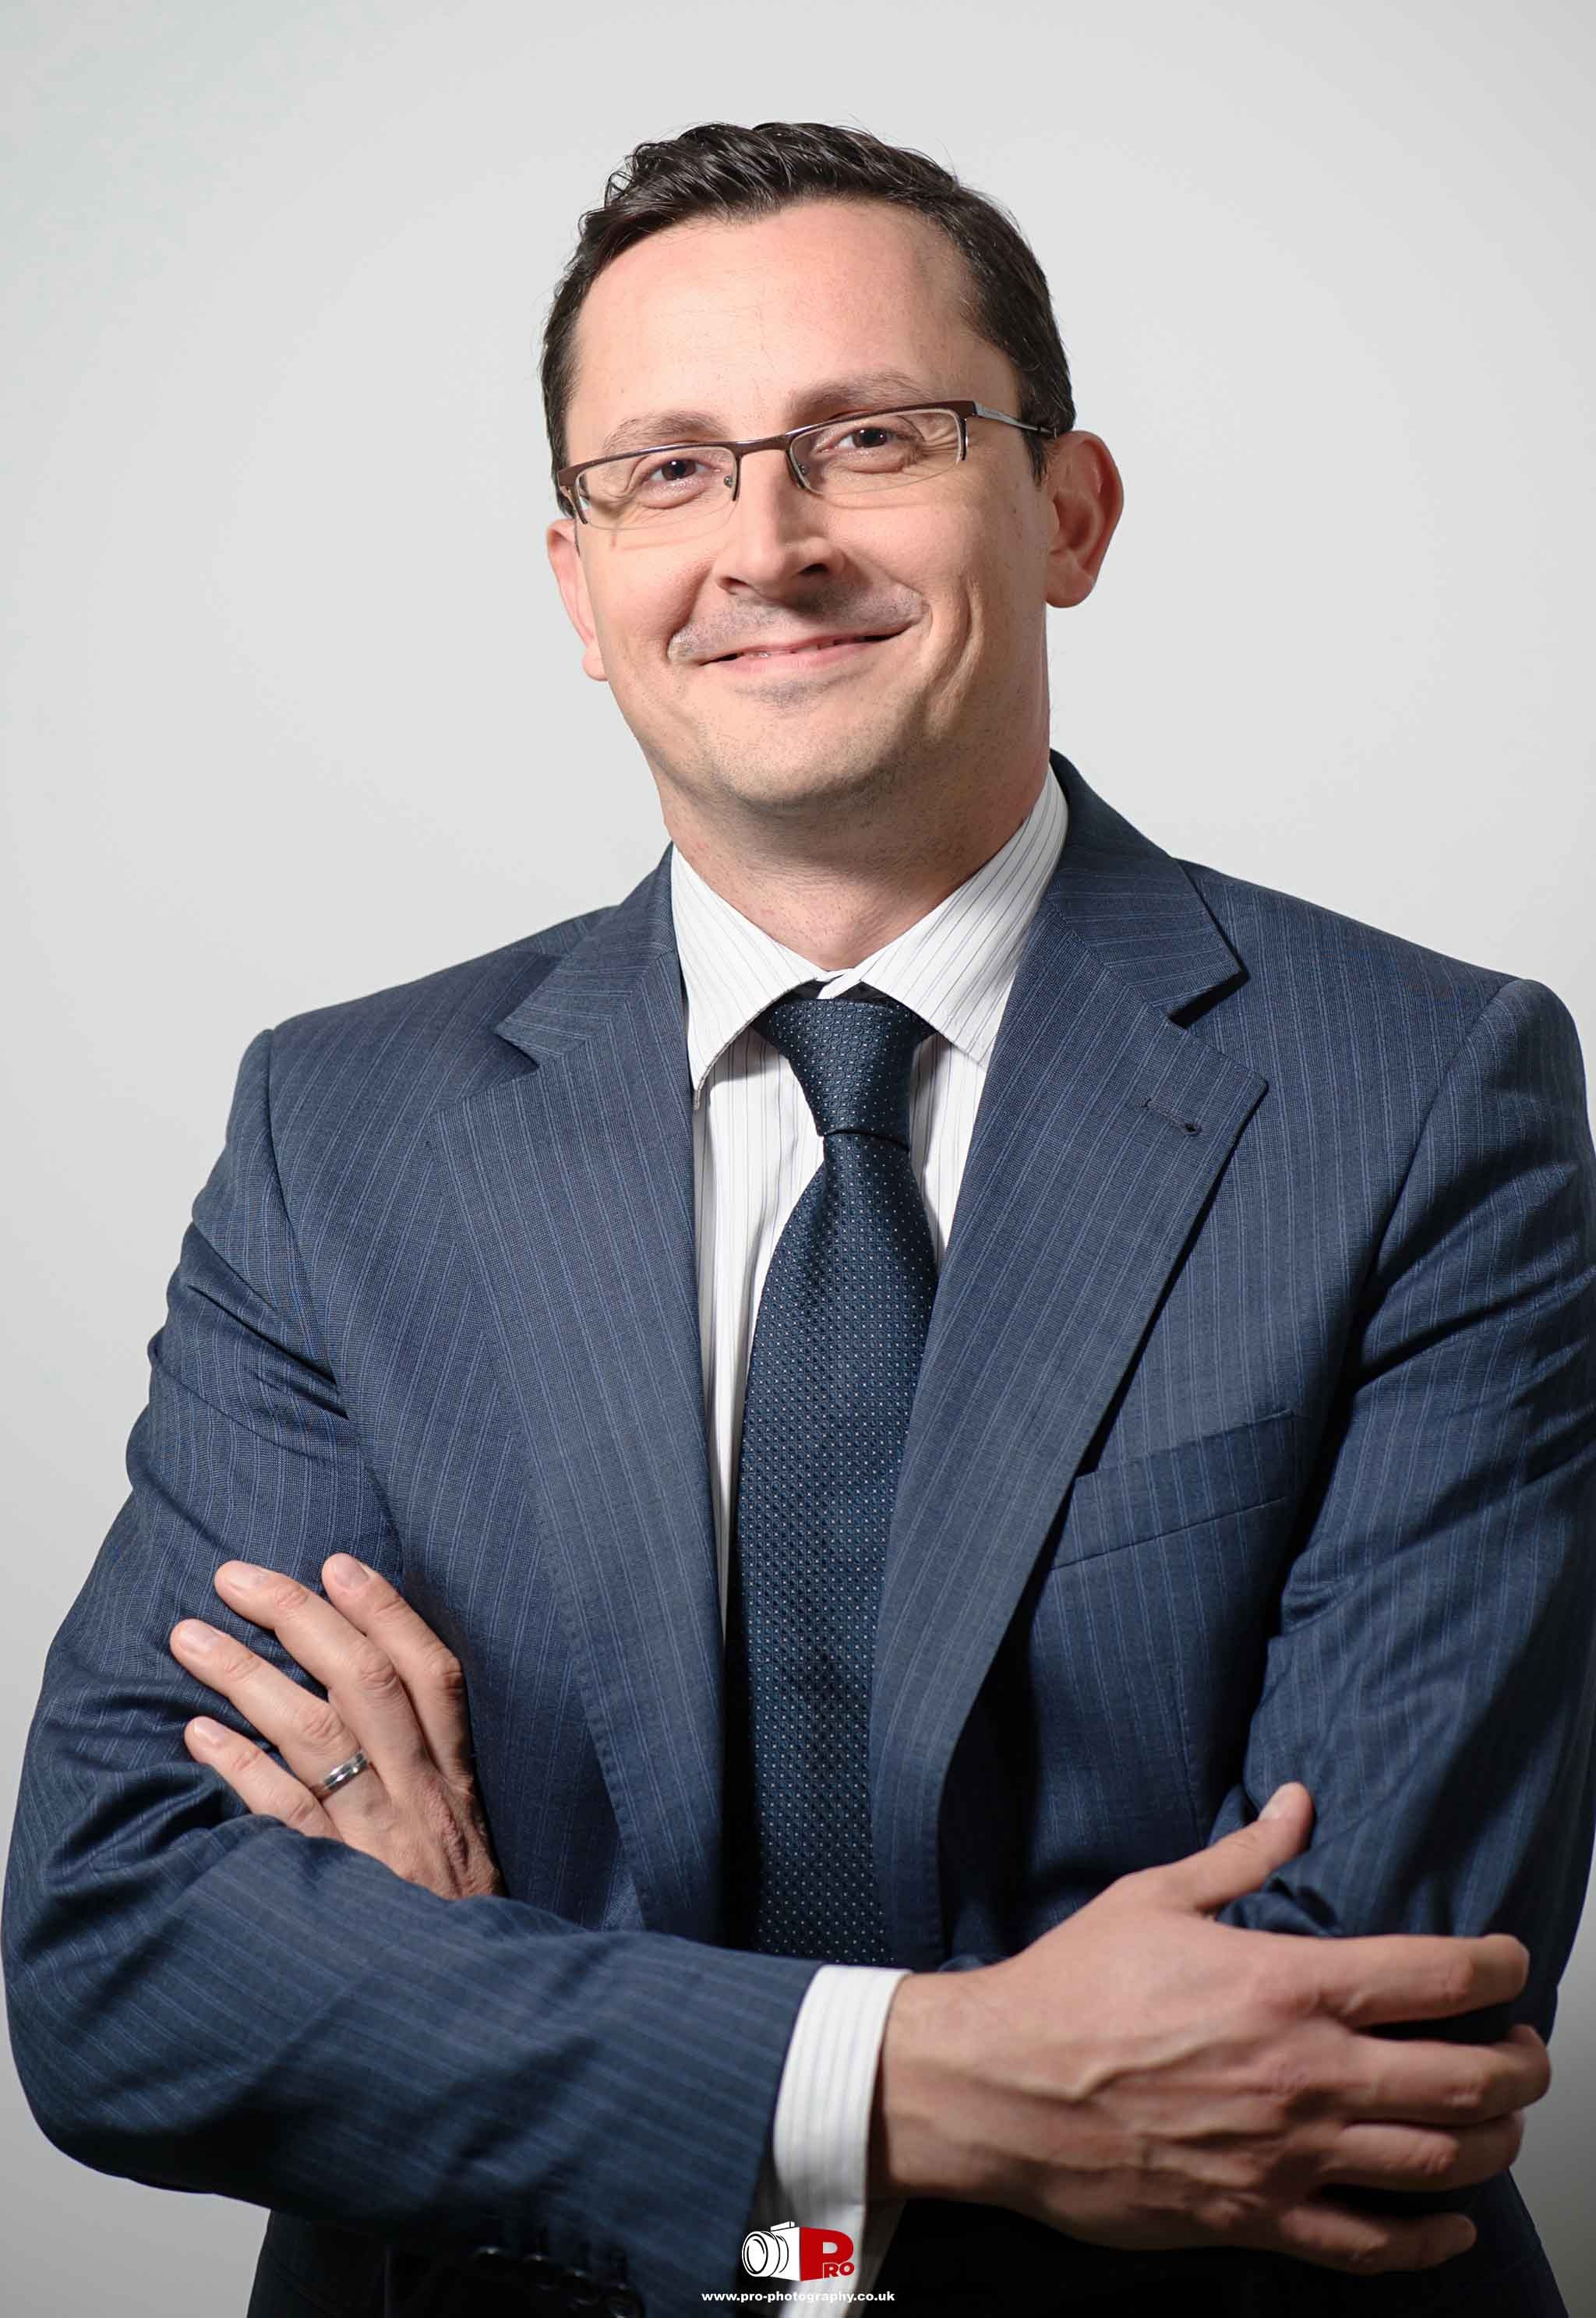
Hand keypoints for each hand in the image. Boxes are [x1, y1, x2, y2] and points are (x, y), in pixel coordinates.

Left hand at [169, 1555, 505, 1901]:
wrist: (476, 2015)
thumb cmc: (457, 1919)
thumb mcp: (463, 1834)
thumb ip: (430, 1769)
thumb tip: (371, 1688)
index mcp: (458, 1780)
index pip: (433, 1673)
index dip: (387, 1611)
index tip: (337, 1563)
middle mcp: (423, 1798)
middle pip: (367, 1684)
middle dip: (301, 1619)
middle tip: (238, 1579)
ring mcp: (381, 1841)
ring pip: (315, 1736)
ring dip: (247, 1676)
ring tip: (191, 1637)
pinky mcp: (340, 1888)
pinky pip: (284, 1817)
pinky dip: (241, 1767)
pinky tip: (199, 1732)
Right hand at [871, 1783, 1549, 2277]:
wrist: (1004, 2088)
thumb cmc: (1072, 1988)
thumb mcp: (1154, 1896)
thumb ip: (1242, 1856)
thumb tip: (1299, 1804)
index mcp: (1286, 1985)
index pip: (1435, 1976)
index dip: (1495, 1967)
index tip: (1512, 1964)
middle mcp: (1306, 2074)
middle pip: (1464, 2078)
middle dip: (1519, 2065)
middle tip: (1526, 2051)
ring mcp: (1288, 2154)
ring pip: (1438, 2162)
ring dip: (1491, 2144)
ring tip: (1499, 2123)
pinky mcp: (1258, 2216)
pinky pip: (1370, 2245)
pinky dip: (1427, 2241)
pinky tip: (1449, 2226)